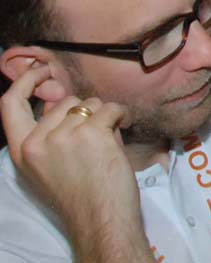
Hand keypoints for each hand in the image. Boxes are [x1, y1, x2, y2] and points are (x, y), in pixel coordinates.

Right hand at [1, 66, 141, 239]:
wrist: (100, 216)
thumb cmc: (82, 191)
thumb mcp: (49, 163)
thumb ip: (51, 132)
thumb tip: (63, 97)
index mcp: (22, 150)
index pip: (9, 104)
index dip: (25, 81)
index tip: (41, 70)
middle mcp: (37, 141)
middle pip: (65, 101)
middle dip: (85, 111)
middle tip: (95, 135)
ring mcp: (63, 136)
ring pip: (90, 103)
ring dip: (104, 116)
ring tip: (106, 141)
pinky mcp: (91, 133)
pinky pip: (111, 108)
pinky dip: (122, 115)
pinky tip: (123, 130)